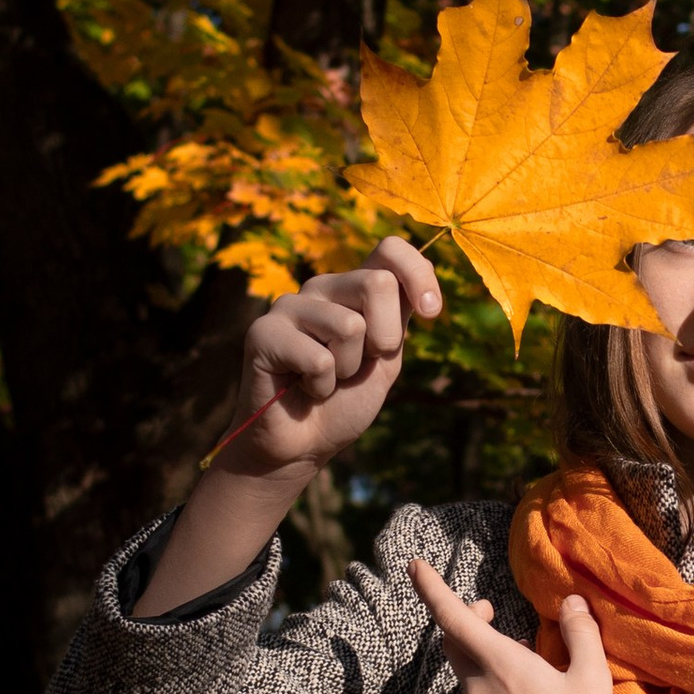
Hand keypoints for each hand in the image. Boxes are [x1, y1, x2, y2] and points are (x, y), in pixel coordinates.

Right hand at [136, 238, 441, 616]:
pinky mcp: (262, 332)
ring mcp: (289, 306)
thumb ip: (400, 317)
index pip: (390, 248)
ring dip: (348, 369)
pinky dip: (321, 387)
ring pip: (350, 325)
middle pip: (378, 283)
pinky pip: (319, 358)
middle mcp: (322, 288)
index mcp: (355, 288)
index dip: (419, 274)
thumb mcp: (386, 357)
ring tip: (325, 379)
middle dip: (384, 339)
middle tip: (358, 367)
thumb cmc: (345, 401)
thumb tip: (421, 290)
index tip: (430, 313)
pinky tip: (302, 389)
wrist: (303, 445)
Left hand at [412, 562, 666, 693]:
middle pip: (455, 647)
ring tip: (529, 685)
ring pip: (470, 687)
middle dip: (469, 626)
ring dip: (488, 674)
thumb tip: (572, 602)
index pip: (453, 618)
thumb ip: (580, 633)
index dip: (431, 589)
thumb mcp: (593, 678)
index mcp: (501, 667)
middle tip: (494, 618)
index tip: (413, 567)